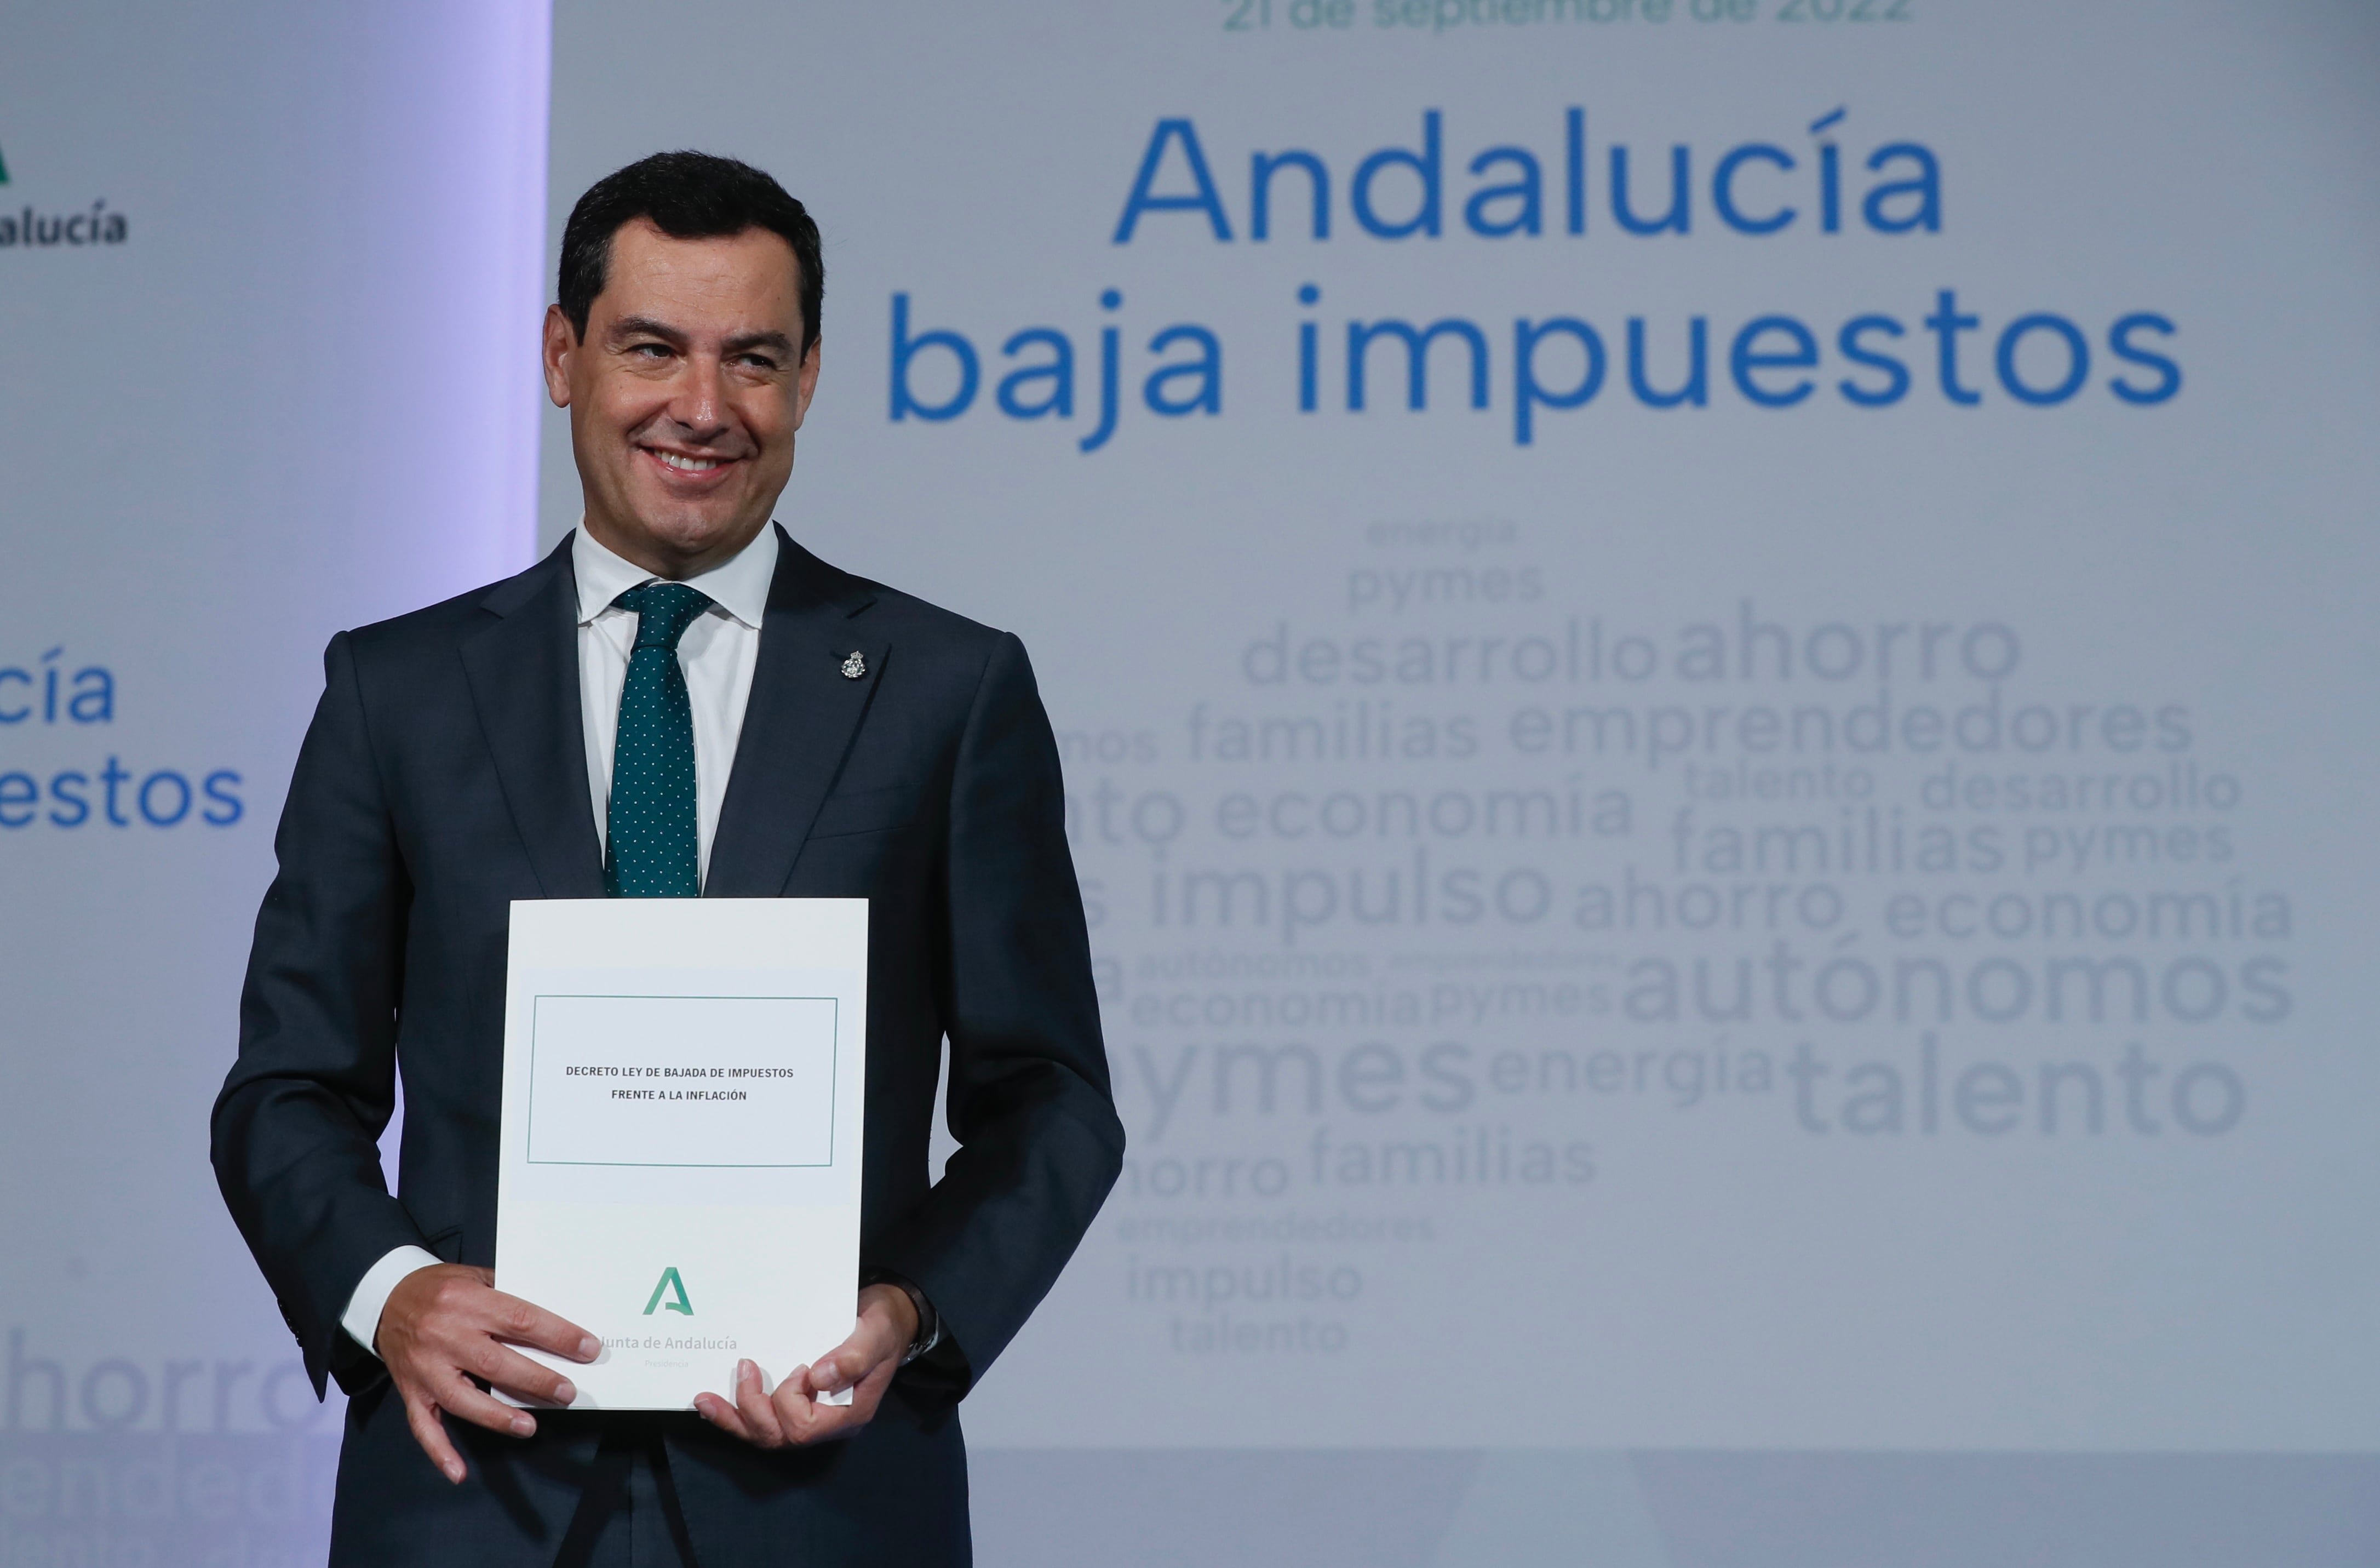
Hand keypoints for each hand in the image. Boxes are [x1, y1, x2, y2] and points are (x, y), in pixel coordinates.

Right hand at [375, 1263, 598, 1483]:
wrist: (385, 1298)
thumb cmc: (440, 1287)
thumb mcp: (475, 1275)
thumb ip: (509, 1295)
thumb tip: (554, 1320)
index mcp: (466, 1301)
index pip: (520, 1319)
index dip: (557, 1336)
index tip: (587, 1349)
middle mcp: (443, 1335)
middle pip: (495, 1362)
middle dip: (536, 1379)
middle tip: (568, 1392)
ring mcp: (425, 1367)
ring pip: (462, 1399)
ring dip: (497, 1417)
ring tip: (529, 1427)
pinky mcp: (410, 1390)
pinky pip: (423, 1426)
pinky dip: (440, 1451)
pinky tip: (459, 1472)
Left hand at [692, 1283, 916, 1447]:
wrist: (886, 1319)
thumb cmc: (883, 1326)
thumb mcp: (876, 1335)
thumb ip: (853, 1357)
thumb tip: (817, 1377)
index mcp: (849, 1414)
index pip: (805, 1427)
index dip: (790, 1400)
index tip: (800, 1366)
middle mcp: (827, 1423)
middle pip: (778, 1436)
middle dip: (752, 1409)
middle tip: (744, 1367)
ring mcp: (810, 1416)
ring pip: (764, 1434)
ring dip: (733, 1417)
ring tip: (705, 1399)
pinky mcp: (795, 1404)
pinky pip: (762, 1419)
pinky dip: (735, 1414)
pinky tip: (713, 1402)